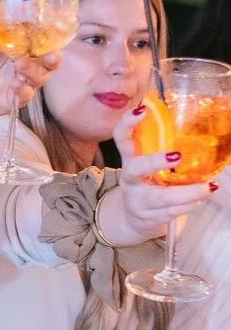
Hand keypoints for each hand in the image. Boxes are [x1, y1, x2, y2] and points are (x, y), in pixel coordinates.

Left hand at [0, 0, 60, 120]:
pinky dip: (22, 90)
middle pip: (51, 58)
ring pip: (40, 77)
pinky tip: (16, 85)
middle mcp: (30, 62)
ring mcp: (25, 80)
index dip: (48, 25)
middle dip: (54, 56)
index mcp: (24, 45)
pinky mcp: (16, 98)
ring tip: (20, 64)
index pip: (43, 34)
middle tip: (51, 53)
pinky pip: (25, 95)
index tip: (43, 15)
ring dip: (33, 71)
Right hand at [102, 107, 215, 242]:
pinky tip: (200, 199)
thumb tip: (196, 123)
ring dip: (188, 192)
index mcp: (129, 159)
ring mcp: (138, 201)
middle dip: (155, 162)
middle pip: (135, 169)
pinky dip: (189, 205)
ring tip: (209, 186)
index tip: (142, 109)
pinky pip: (172, 212)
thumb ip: (160, 147)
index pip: (121, 137)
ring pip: (162, 197)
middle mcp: (130, 179)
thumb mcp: (146, 165)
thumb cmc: (146, 184)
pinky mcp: (149, 218)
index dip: (127, 123)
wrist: (132, 220)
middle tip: (177, 155)